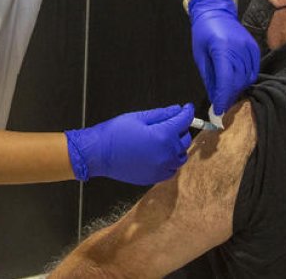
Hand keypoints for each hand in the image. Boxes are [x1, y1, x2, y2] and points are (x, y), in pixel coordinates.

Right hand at [65, 104, 193, 184]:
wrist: (98, 154)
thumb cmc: (115, 133)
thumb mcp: (139, 117)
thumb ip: (162, 114)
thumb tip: (177, 110)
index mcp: (163, 136)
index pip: (183, 121)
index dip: (187, 112)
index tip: (187, 108)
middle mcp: (166, 154)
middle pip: (185, 139)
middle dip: (181, 128)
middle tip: (172, 121)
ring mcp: (162, 168)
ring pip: (181, 156)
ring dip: (178, 146)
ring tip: (166, 138)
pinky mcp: (155, 177)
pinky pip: (172, 169)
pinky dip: (171, 161)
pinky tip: (161, 153)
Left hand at [188, 0, 259, 114]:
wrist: (215, 12)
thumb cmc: (203, 33)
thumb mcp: (200, 56)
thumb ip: (210, 78)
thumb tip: (216, 97)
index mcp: (222, 48)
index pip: (226, 79)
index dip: (223, 97)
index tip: (219, 109)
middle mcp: (238, 47)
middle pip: (238, 80)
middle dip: (230, 95)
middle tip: (222, 104)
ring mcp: (248, 46)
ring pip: (248, 77)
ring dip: (239, 88)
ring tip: (229, 94)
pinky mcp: (254, 47)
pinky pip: (254, 69)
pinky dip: (247, 78)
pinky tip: (238, 82)